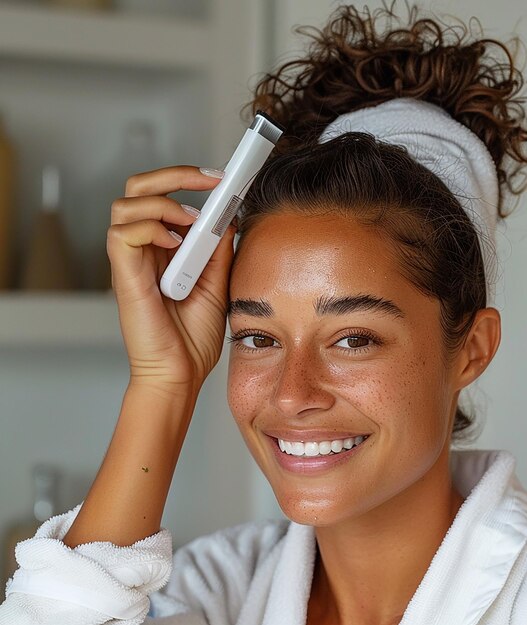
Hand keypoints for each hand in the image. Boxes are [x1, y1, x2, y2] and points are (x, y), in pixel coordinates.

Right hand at [107, 166, 234, 393]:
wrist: (181, 372)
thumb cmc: (194, 335)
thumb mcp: (217, 283)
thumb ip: (218, 250)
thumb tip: (228, 216)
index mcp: (164, 248)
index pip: (164, 196)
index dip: (188, 179)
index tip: (223, 179)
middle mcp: (144, 249)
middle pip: (139, 188)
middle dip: (175, 175)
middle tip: (211, 181)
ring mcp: (131, 261)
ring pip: (126, 204)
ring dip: (164, 203)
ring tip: (192, 223)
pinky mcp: (123, 275)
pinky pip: (123, 233)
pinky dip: (151, 228)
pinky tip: (175, 244)